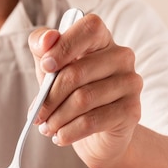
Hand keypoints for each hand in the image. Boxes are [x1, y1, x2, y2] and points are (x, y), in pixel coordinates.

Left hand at [28, 14, 142, 167]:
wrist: (99, 138)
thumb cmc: (73, 99)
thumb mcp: (53, 73)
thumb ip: (43, 52)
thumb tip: (45, 41)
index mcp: (102, 41)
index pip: (88, 29)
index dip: (64, 46)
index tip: (46, 66)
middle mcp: (121, 57)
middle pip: (77, 72)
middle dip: (49, 98)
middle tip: (36, 116)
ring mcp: (130, 83)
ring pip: (83, 100)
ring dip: (57, 119)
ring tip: (47, 128)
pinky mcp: (131, 110)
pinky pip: (91, 122)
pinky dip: (68, 132)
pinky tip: (60, 137)